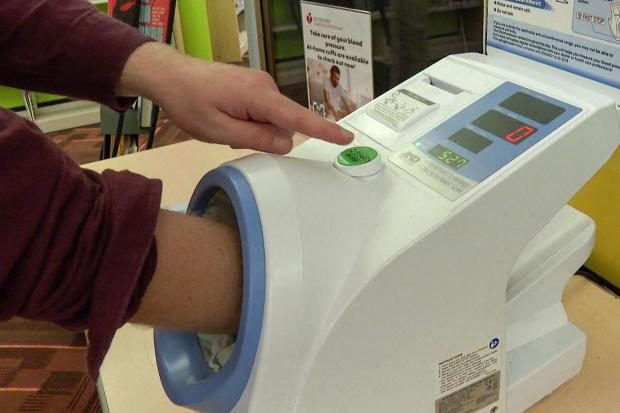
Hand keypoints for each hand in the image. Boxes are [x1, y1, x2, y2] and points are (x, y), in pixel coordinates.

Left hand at [118, 43, 353, 153]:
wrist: (170, 74)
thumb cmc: (190, 103)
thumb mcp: (220, 130)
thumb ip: (256, 138)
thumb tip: (287, 143)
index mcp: (259, 97)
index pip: (298, 118)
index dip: (324, 130)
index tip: (347, 137)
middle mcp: (265, 86)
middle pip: (284, 122)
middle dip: (265, 135)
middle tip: (230, 135)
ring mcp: (260, 83)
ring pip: (272, 118)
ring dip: (254, 128)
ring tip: (224, 123)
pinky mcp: (253, 85)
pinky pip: (263, 110)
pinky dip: (250, 119)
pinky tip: (227, 116)